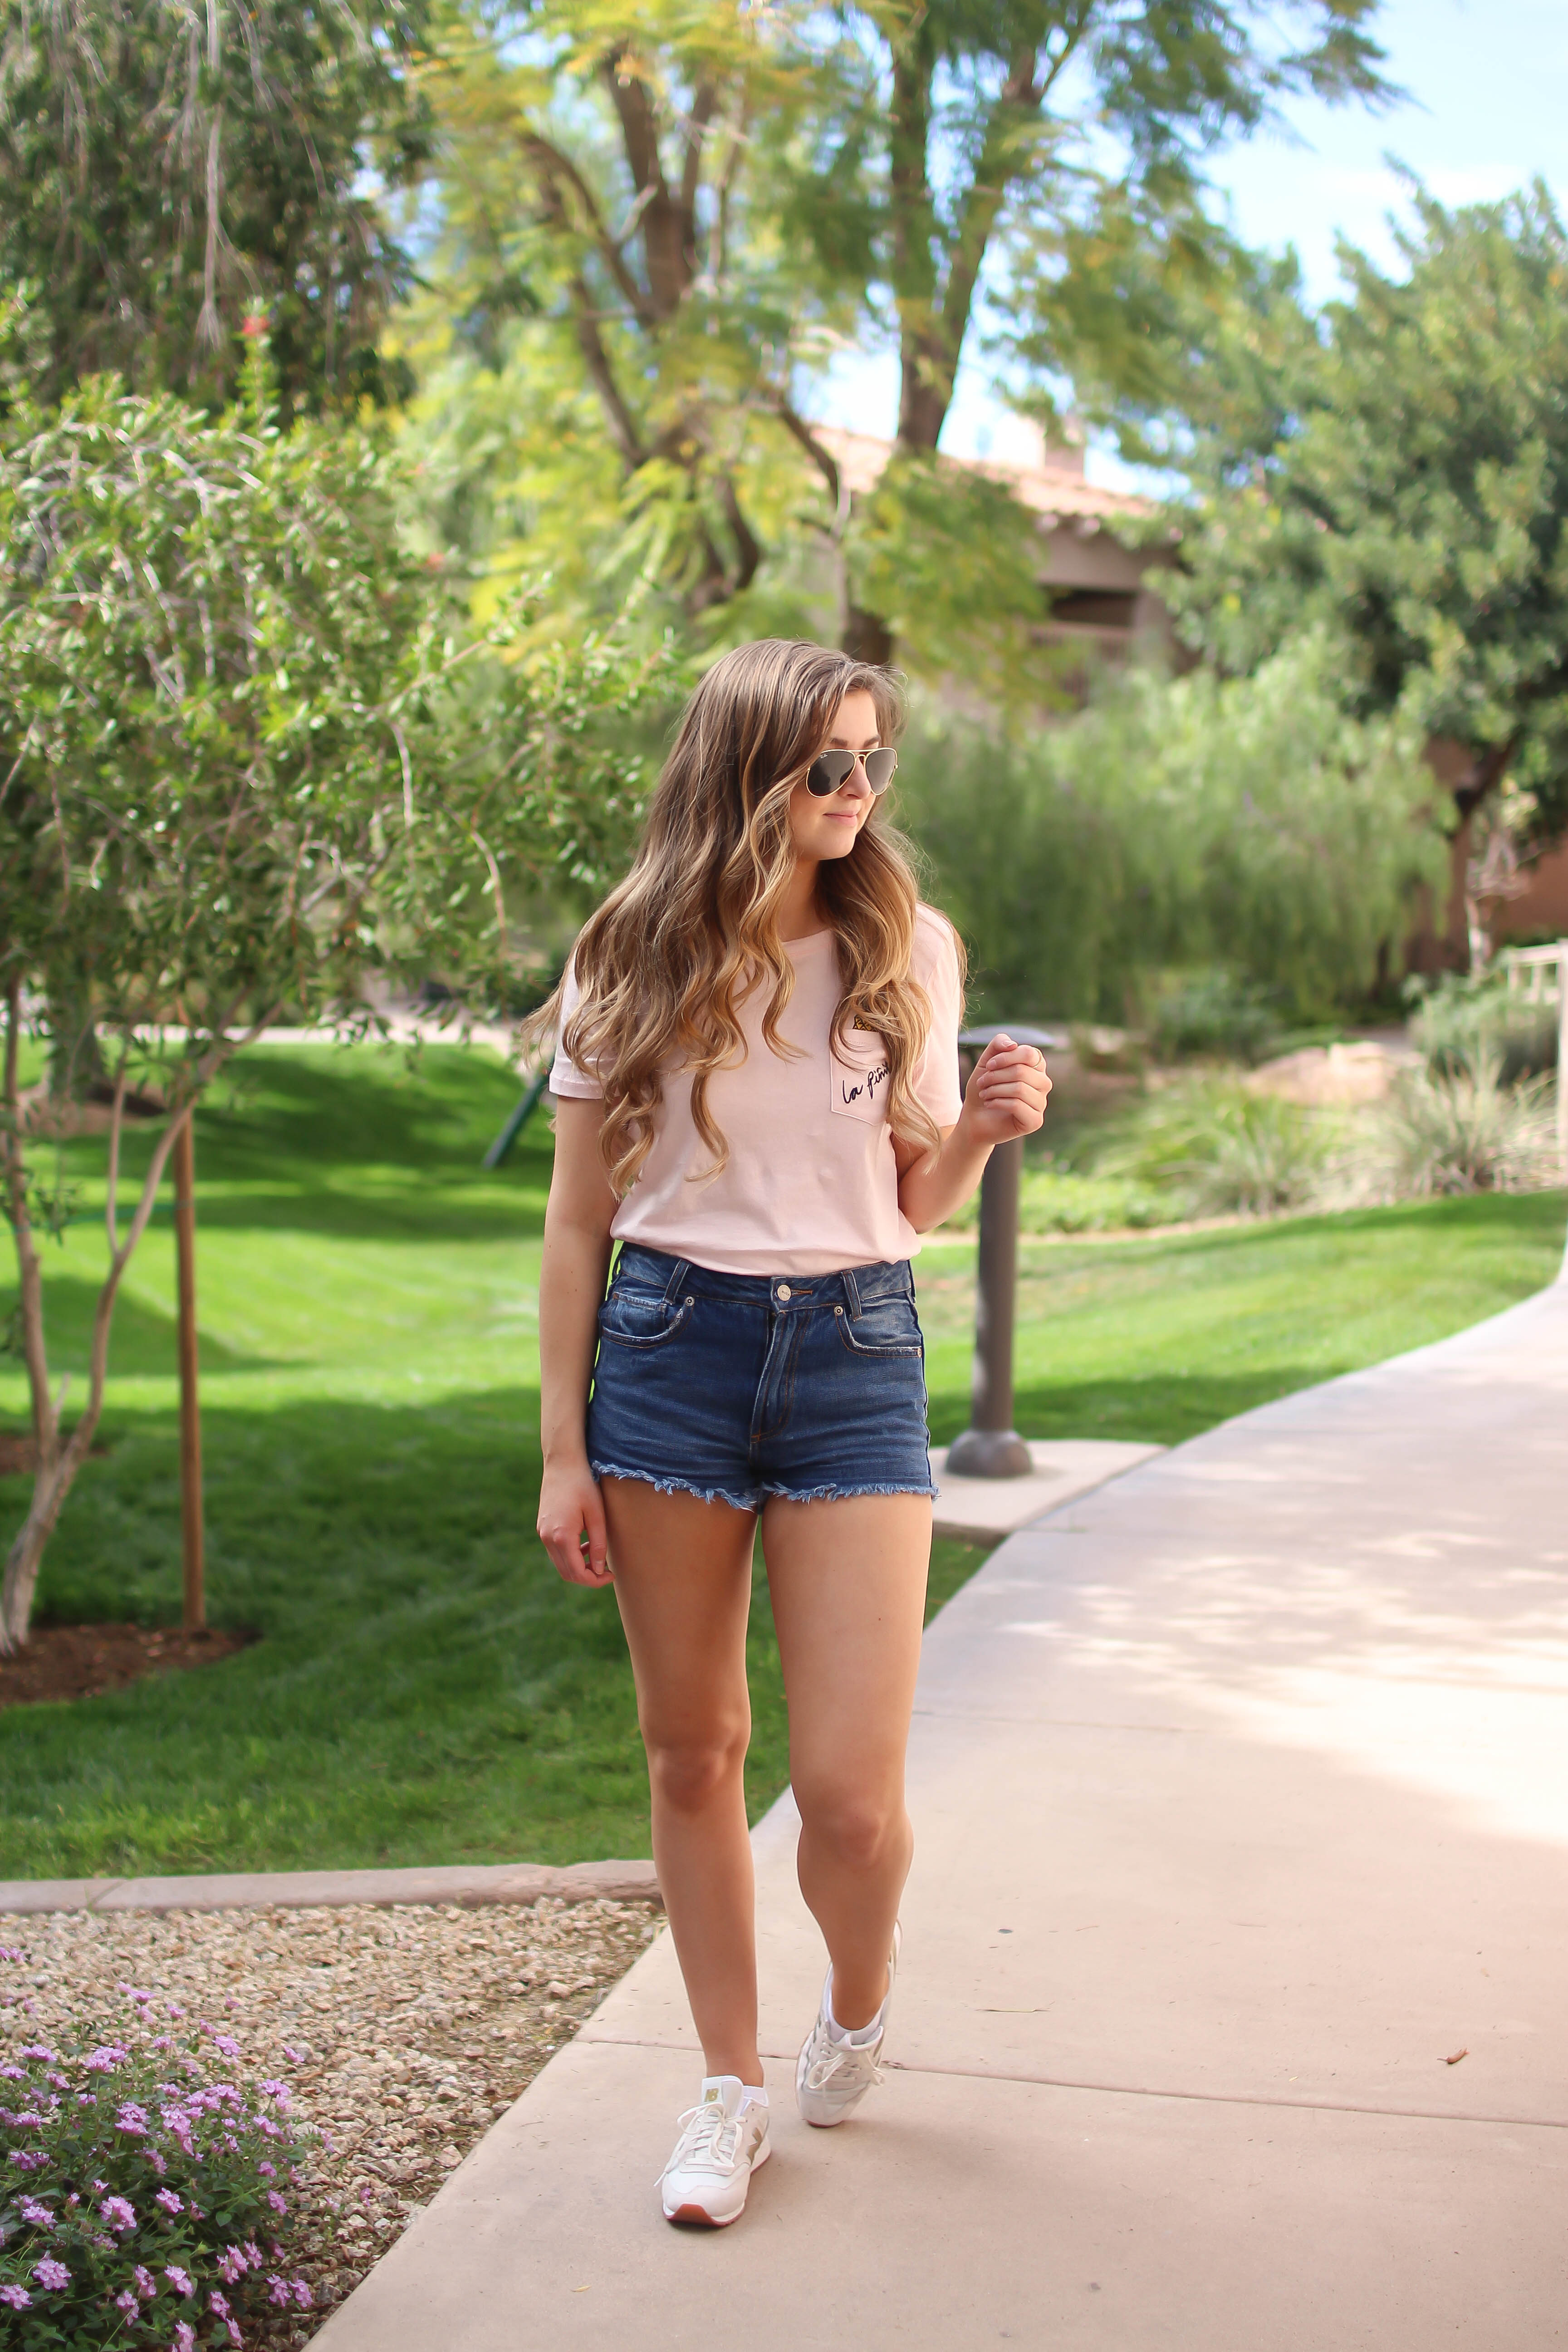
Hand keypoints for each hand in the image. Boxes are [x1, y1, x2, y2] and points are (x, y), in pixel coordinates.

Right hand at [537, 1457, 612, 1586]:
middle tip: (605, 1570)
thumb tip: (598, 1570)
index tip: (610, 1575)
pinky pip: (555, 1551)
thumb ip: (598, 1545)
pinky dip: (570, 1555)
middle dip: (587, 1577)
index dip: (595, 1580)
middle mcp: (548, 1538)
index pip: (577, 1573)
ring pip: (560, 1564)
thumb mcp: (596, 1515)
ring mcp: (542, 1533)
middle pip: (566, 1573)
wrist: (562, 1464)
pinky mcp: (542, 1527)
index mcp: (562, 1536)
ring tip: (596, 1555)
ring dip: (578, 1566)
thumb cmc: (583, 1486)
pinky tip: (584, 1544)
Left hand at [961, 1034, 1051, 1145]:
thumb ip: (999, 1044)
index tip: (989, 1065)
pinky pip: (1018, 1105)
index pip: (1029, 1053)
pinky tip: (990, 1104)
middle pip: (1022, 1071)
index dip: (1005, 1057)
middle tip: (982, 1083)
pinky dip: (998, 1103)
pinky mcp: (1035, 1121)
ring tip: (984, 1094)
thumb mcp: (987, 1061)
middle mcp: (1043, 1084)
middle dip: (995, 1076)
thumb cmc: (984, 1088)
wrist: (974, 1117)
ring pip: (1019, 1088)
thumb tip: (1013, 1045)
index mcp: (1036, 1067)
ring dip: (994, 1090)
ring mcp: (1041, 1103)